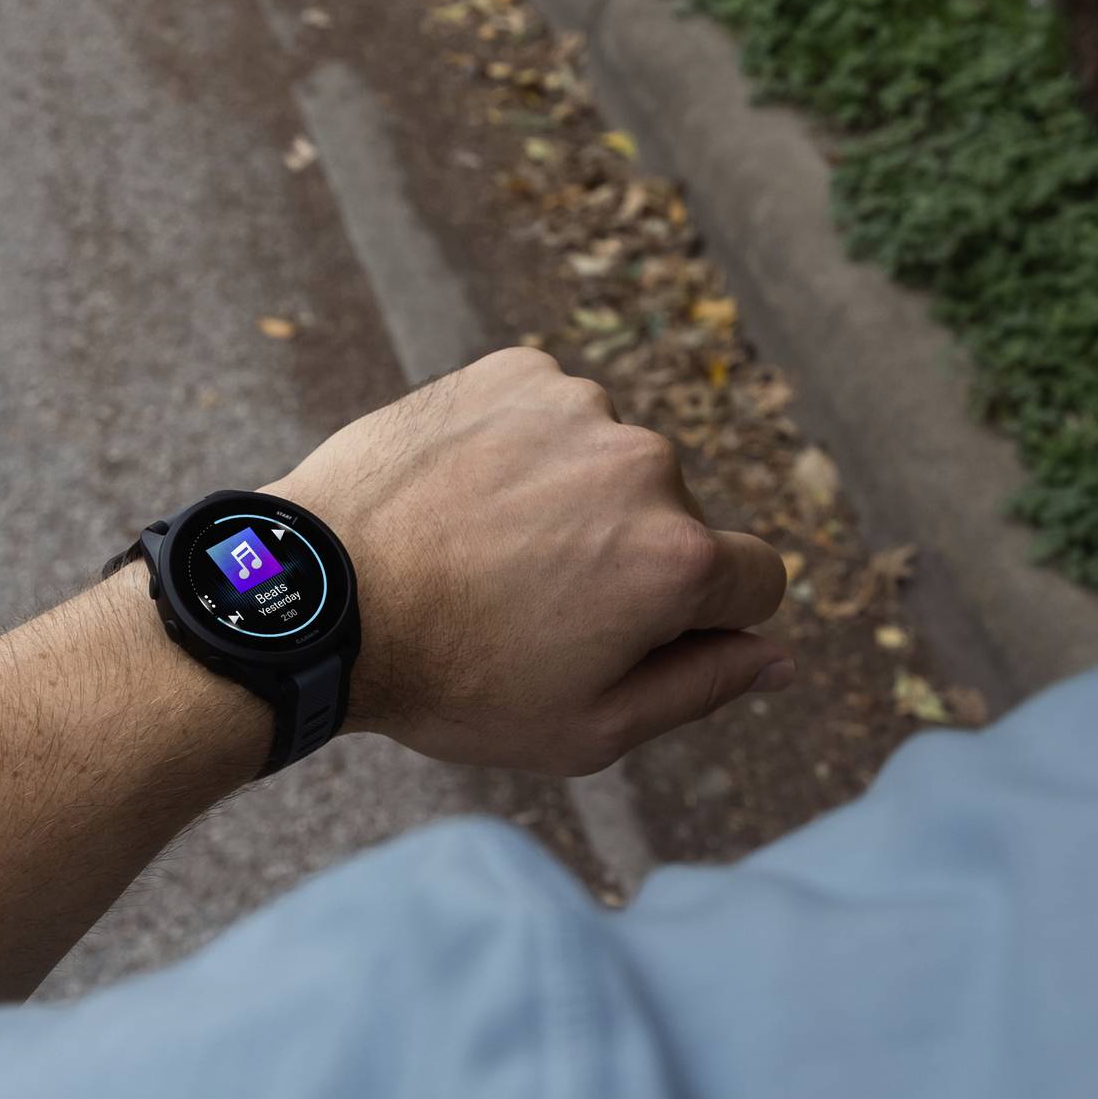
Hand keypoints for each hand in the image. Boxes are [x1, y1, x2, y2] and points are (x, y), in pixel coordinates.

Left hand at [271, 348, 793, 776]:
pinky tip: (463, 497)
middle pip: (678, 520)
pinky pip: (551, 415)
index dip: (698, 624)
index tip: (622, 635)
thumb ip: (704, 688)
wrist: (317, 596)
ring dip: (572, 501)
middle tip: (529, 606)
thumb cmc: (453, 679)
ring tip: (484, 551)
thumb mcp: (590, 727)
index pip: (755, 583)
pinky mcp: (517, 371)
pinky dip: (521, 450)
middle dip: (627, 560)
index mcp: (681, 558)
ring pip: (611, 464)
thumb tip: (780, 658)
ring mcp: (580, 406)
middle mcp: (648, 464)